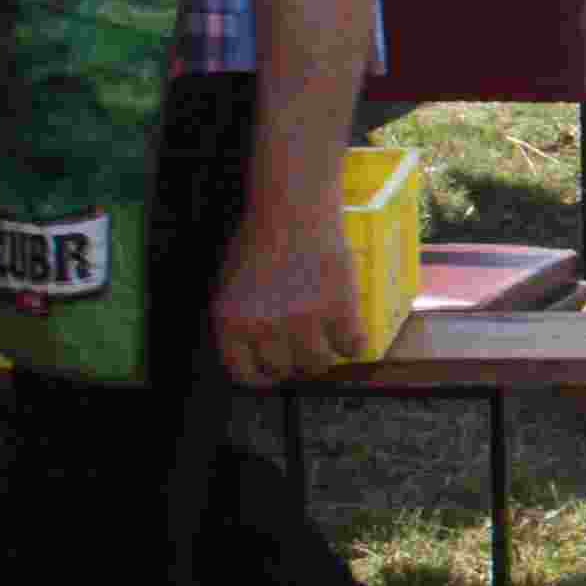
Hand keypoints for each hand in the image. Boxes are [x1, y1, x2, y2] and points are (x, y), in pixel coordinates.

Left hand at [212, 206, 367, 385]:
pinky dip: (354, 343)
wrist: (294, 210)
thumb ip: (242, 322)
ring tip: (328, 337)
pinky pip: (352, 346)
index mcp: (230, 323)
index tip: (276, 370)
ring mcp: (303, 321)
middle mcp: (264, 327)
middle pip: (285, 369)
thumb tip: (261, 353)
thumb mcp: (232, 287)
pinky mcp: (339, 310)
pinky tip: (350, 330)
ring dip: (325, 354)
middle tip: (306, 346)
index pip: (245, 374)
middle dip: (296, 361)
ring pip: (319, 363)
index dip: (263, 375)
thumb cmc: (261, 242)